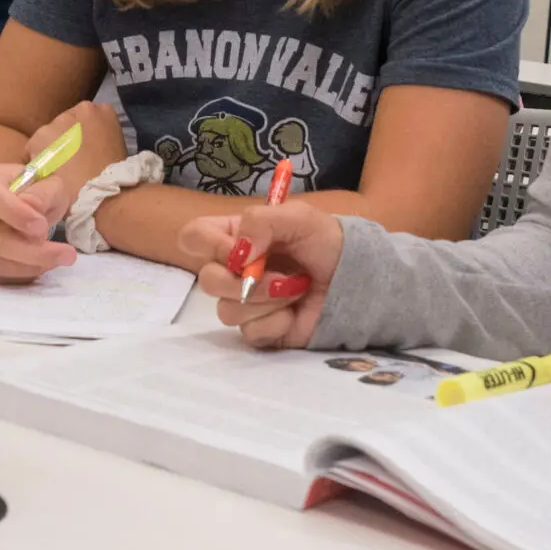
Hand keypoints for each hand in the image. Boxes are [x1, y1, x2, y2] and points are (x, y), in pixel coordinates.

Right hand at [0, 103, 119, 283]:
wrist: (20, 206)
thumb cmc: (35, 192)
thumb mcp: (49, 184)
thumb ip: (43, 193)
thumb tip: (33, 208)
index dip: (13, 212)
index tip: (42, 227)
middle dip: (31, 251)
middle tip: (67, 255)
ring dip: (28, 265)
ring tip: (58, 258)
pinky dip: (18, 274)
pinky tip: (40, 265)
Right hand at [180, 202, 342, 347]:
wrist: (356, 280)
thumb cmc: (327, 243)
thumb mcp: (300, 217)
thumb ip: (262, 221)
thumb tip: (237, 253)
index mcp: (236, 237)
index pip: (194, 237)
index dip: (209, 245)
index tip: (240, 251)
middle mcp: (234, 269)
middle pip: (206, 279)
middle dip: (247, 281)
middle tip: (281, 277)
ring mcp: (244, 302)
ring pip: (226, 310)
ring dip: (267, 300)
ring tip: (297, 290)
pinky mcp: (259, 330)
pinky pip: (249, 333)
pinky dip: (276, 323)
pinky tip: (294, 314)